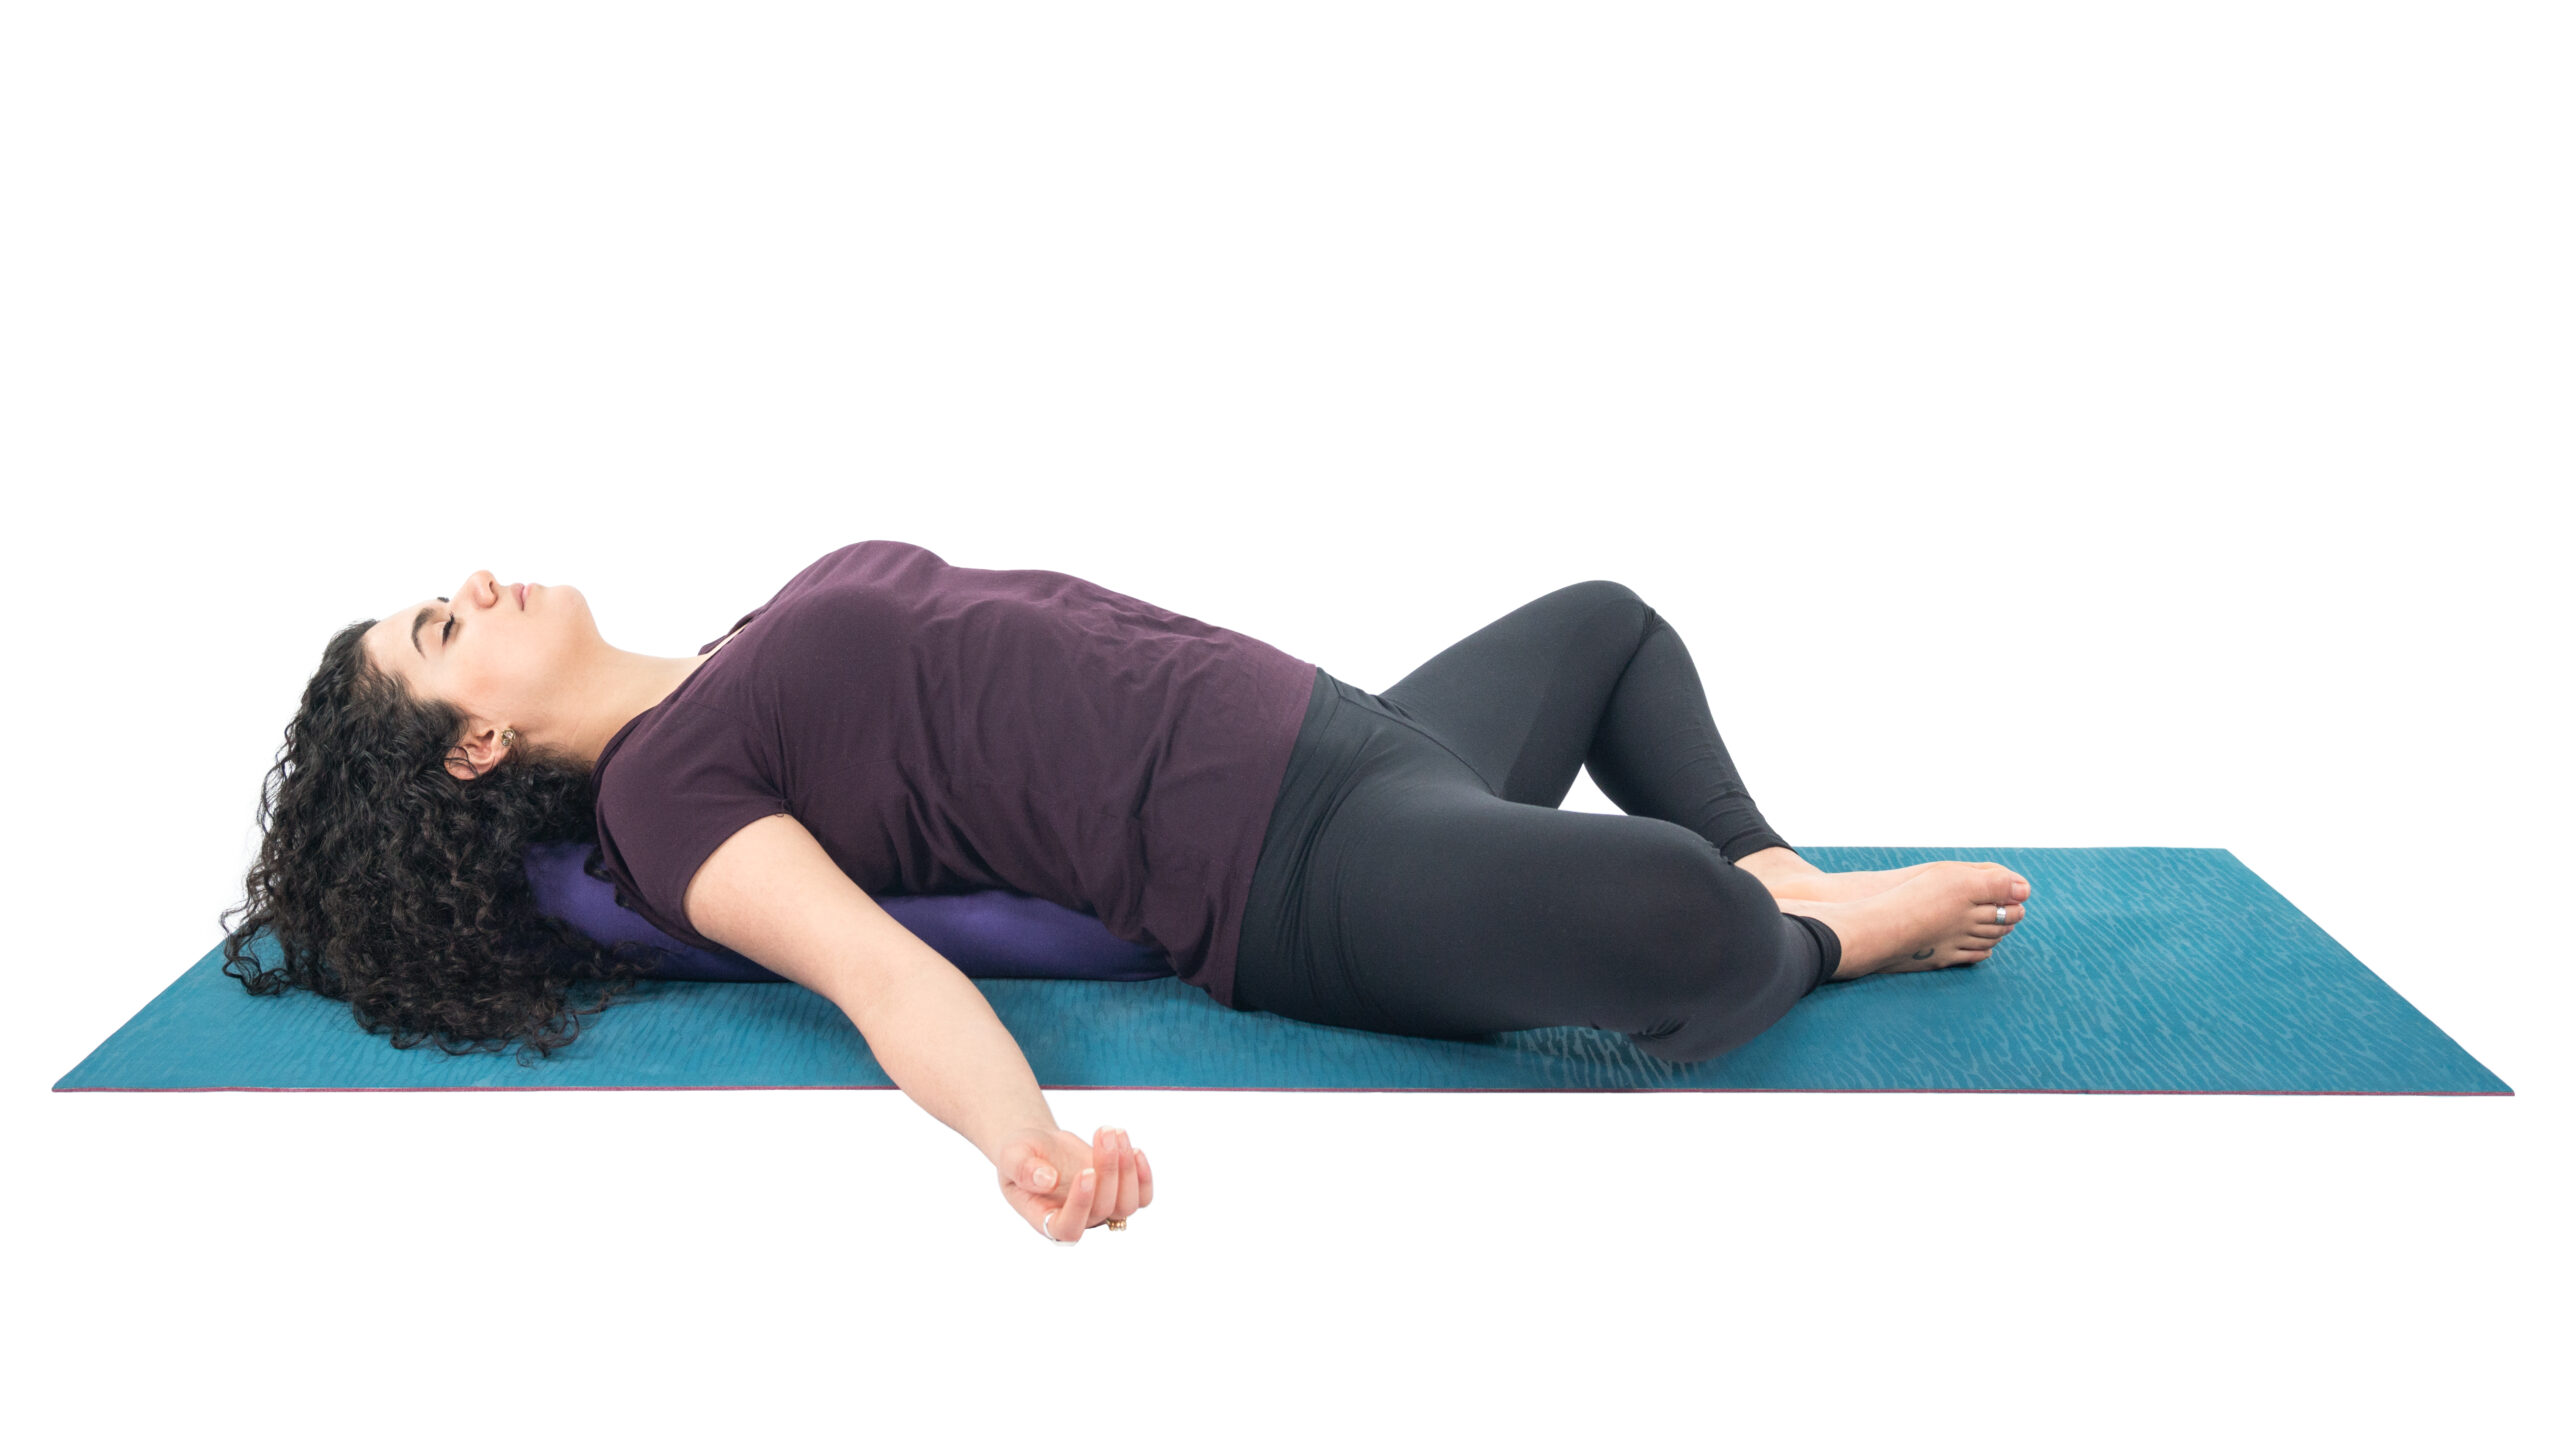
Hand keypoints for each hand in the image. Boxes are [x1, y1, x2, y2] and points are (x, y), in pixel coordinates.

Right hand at [994, 1123, 1153, 1243]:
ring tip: (1114, 1132)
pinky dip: (1144, 1176)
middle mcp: (1077, 1220)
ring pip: (1126, 1205)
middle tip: (1103, 1132)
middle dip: (1108, 1168)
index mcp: (1046, 1219)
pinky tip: (1134, 1149)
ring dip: (1127, 1169)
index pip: (1069, 1228)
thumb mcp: (1012, 1155)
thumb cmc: (1021, 1154)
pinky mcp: (1118, 1194)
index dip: (1081, 1205)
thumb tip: (1047, 1180)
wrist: (1040, 1147)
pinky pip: (1141, 1197)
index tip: (1086, 1171)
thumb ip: (1023, 1169)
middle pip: (1103, 1209)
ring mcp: (1101, 1209)